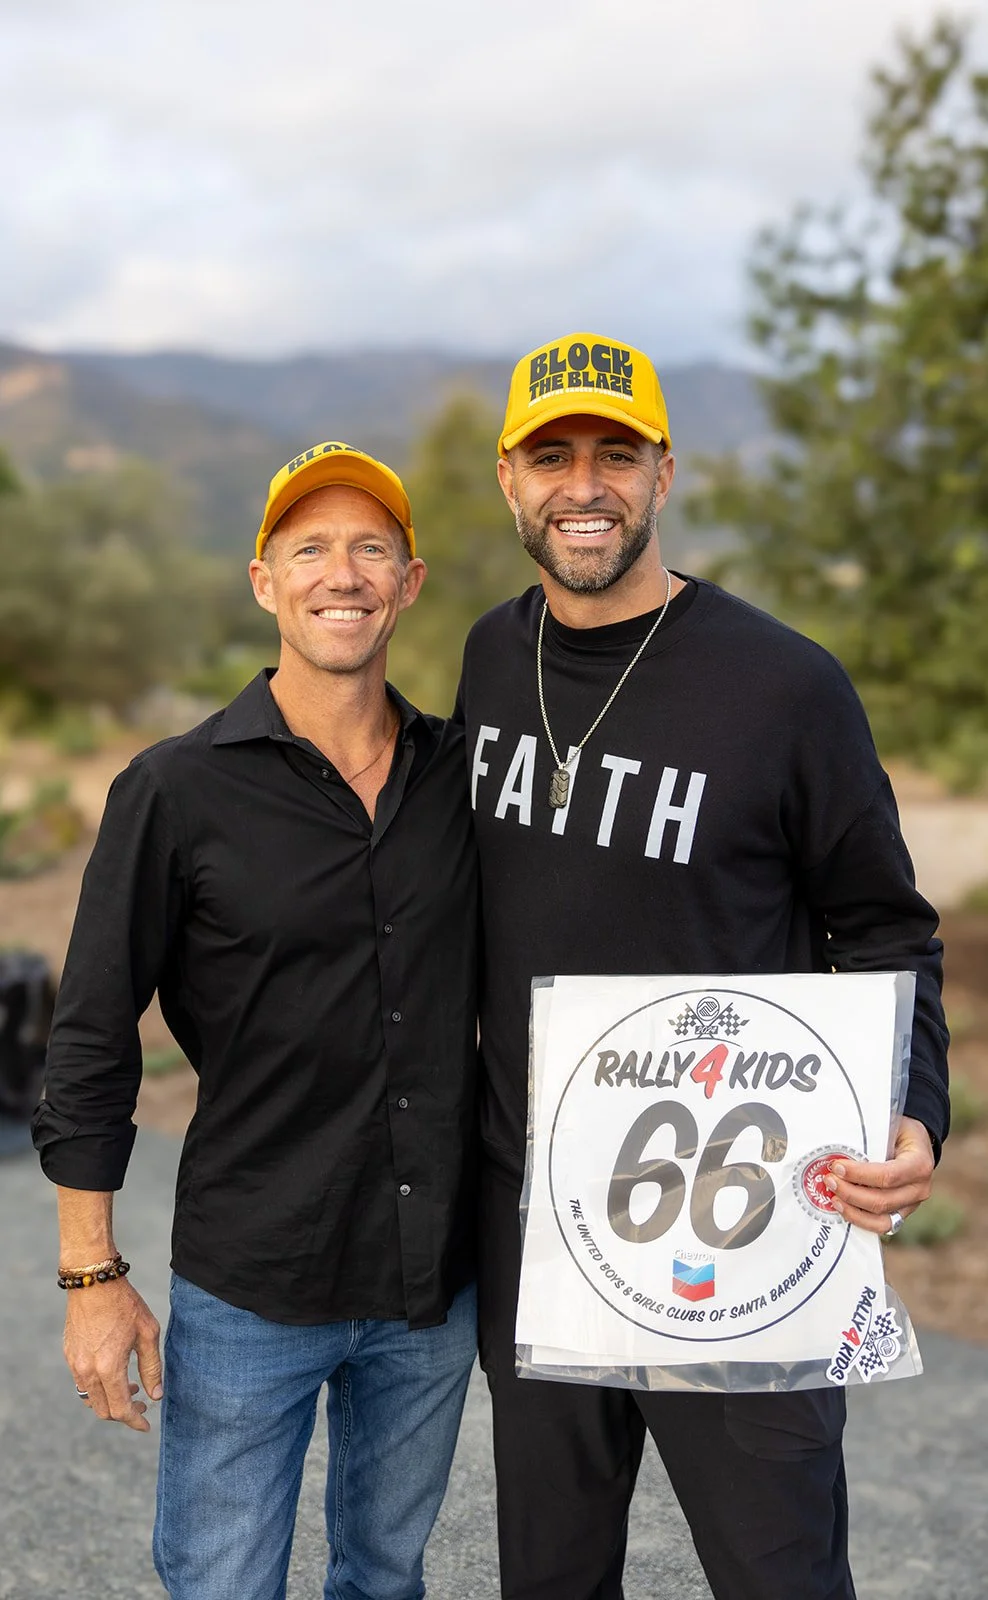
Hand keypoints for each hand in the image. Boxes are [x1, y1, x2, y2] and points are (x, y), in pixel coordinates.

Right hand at [64, 1277, 161, 1431]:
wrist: (93, 1281)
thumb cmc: (125, 1304)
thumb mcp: (147, 1333)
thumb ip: (152, 1368)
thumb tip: (156, 1395)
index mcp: (109, 1368)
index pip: (121, 1410)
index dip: (135, 1421)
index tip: (146, 1425)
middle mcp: (87, 1371)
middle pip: (103, 1410)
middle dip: (124, 1413)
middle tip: (141, 1403)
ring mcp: (74, 1364)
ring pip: (90, 1399)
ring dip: (110, 1401)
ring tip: (130, 1387)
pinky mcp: (69, 1355)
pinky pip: (82, 1384)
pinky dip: (98, 1388)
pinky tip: (113, 1373)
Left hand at [824, 1115, 934, 1234]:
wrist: (917, 1144)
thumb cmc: (899, 1131)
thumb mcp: (889, 1125)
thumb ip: (870, 1137)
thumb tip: (836, 1147)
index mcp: (920, 1164)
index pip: (888, 1175)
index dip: (860, 1174)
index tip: (837, 1167)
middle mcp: (920, 1189)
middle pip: (882, 1200)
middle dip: (850, 1192)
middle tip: (829, 1180)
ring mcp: (912, 1205)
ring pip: (881, 1219)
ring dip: (852, 1210)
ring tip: (833, 1197)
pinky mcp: (902, 1214)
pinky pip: (881, 1226)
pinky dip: (860, 1220)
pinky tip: (843, 1208)